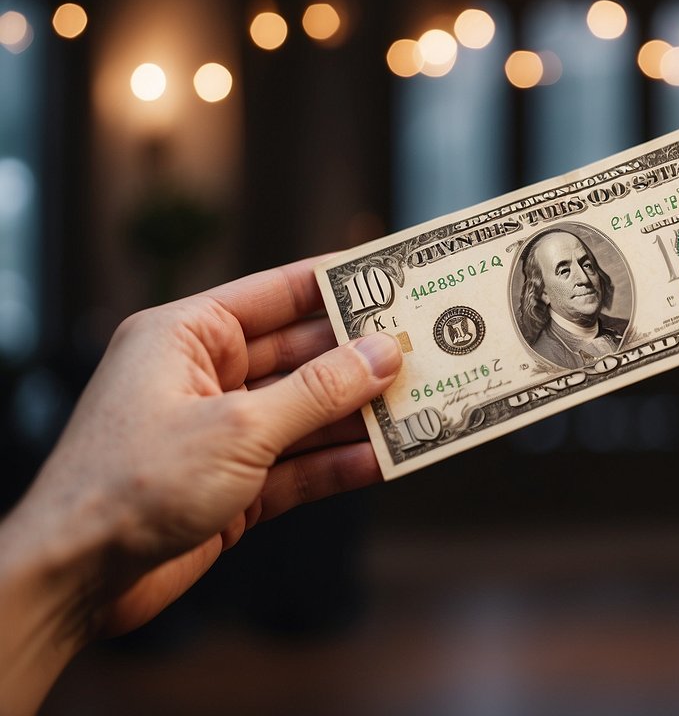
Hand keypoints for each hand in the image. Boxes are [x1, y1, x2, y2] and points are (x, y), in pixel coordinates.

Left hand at [0, 257, 401, 712]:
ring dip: (360, 413)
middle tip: (425, 348)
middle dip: (361, 356)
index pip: (278, 294)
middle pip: (302, 355)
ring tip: (422, 404)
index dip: (338, 285)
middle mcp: (206, 376)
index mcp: (188, 336)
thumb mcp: (240, 428)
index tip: (393, 278)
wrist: (76, 578)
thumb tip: (381, 354)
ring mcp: (221, 432)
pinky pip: (300, 464)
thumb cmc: (129, 484)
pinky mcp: (234, 484)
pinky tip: (385, 459)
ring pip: (308, 412)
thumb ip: (319, 391)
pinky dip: (340, 462)